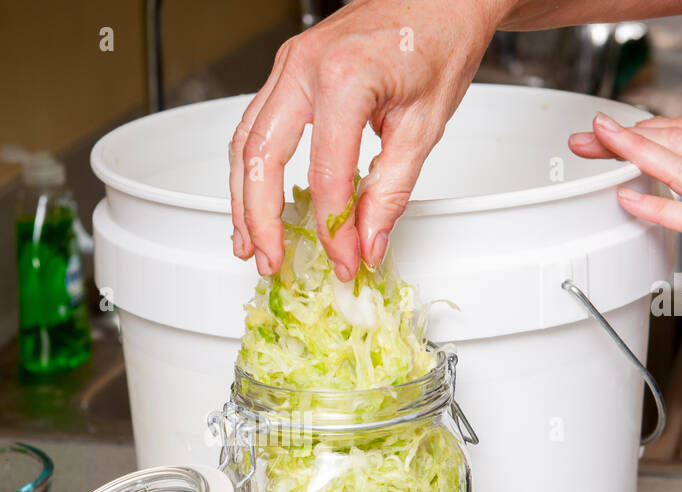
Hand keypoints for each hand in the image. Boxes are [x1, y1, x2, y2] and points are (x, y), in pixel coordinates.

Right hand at [229, 0, 508, 280]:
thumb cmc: (439, 40)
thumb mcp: (425, 125)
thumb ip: (391, 190)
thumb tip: (366, 241)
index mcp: (343, 78)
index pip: (325, 175)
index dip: (332, 228)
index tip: (345, 259)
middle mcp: (303, 66)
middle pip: (261, 159)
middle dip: (261, 220)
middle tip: (270, 262)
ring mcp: (288, 65)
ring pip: (245, 142)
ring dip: (242, 199)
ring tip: (249, 243)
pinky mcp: (287, 69)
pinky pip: (254, 124)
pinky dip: (250, 169)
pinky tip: (253, 200)